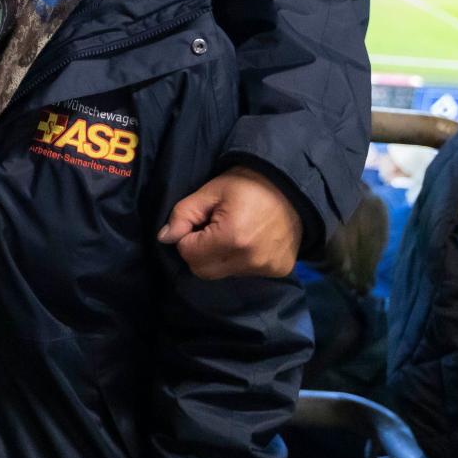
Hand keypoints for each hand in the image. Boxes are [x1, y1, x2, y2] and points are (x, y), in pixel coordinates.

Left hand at [157, 165, 301, 279]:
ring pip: (224, 273)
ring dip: (220, 257)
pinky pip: (246, 273)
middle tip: (213, 228)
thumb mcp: (211, 191)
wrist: (293, 185)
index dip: (188, 236)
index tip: (201, 221)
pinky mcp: (279, 271)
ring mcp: (266, 269)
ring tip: (234, 232)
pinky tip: (251, 240)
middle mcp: (250, 260)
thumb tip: (164, 238)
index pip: (189, 253)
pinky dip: (241, 261)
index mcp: (231, 238)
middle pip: (203, 271)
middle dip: (199, 252)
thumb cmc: (248, 183)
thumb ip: (184, 214)